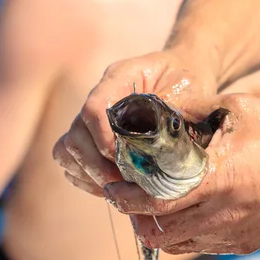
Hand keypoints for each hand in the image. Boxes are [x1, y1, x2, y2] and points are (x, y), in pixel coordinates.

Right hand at [53, 50, 216, 196]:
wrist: (187, 72)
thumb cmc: (189, 79)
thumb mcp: (191, 90)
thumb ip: (173, 114)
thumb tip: (159, 146)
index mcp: (120, 77)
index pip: (95, 108)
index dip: (103, 139)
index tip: (123, 161)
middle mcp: (101, 95)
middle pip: (76, 133)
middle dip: (96, 165)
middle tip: (123, 185)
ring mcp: (94, 116)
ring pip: (68, 148)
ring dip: (90, 173)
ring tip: (119, 188)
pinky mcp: (94, 135)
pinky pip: (73, 161)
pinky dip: (87, 178)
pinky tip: (113, 186)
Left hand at [104, 94, 259, 254]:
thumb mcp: (237, 108)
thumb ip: (194, 108)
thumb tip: (162, 107)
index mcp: (217, 178)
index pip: (156, 200)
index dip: (126, 197)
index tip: (111, 186)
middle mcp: (220, 212)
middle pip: (158, 230)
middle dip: (133, 215)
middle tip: (124, 195)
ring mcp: (231, 232)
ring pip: (176, 244)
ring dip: (155, 227)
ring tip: (148, 205)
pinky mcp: (242, 242)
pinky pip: (198, 247)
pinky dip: (180, 235)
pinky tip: (179, 214)